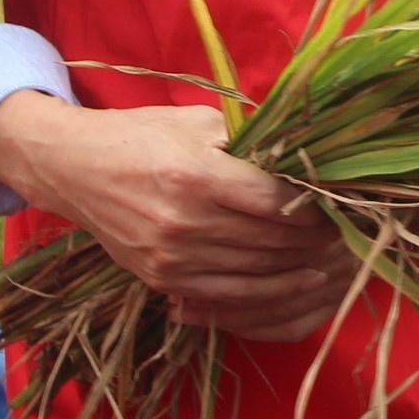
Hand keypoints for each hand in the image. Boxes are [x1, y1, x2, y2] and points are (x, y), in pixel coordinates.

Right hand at [0, 93, 353, 342]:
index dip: (314, 208)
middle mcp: (184, 220)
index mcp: (196, 175)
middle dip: (314, 242)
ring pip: (254, 273)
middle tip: (344, 236)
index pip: (275, 202)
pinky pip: (226, 295)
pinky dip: (264, 293)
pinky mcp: (162, 279)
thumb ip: (250, 138)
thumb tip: (309, 150)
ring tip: (328, 262)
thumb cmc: (142, 136)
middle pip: (270, 241)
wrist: (74, 168)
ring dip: (297, 271)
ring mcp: (171, 256)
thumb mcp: (196, 122)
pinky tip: (291, 284)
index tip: (337, 204)